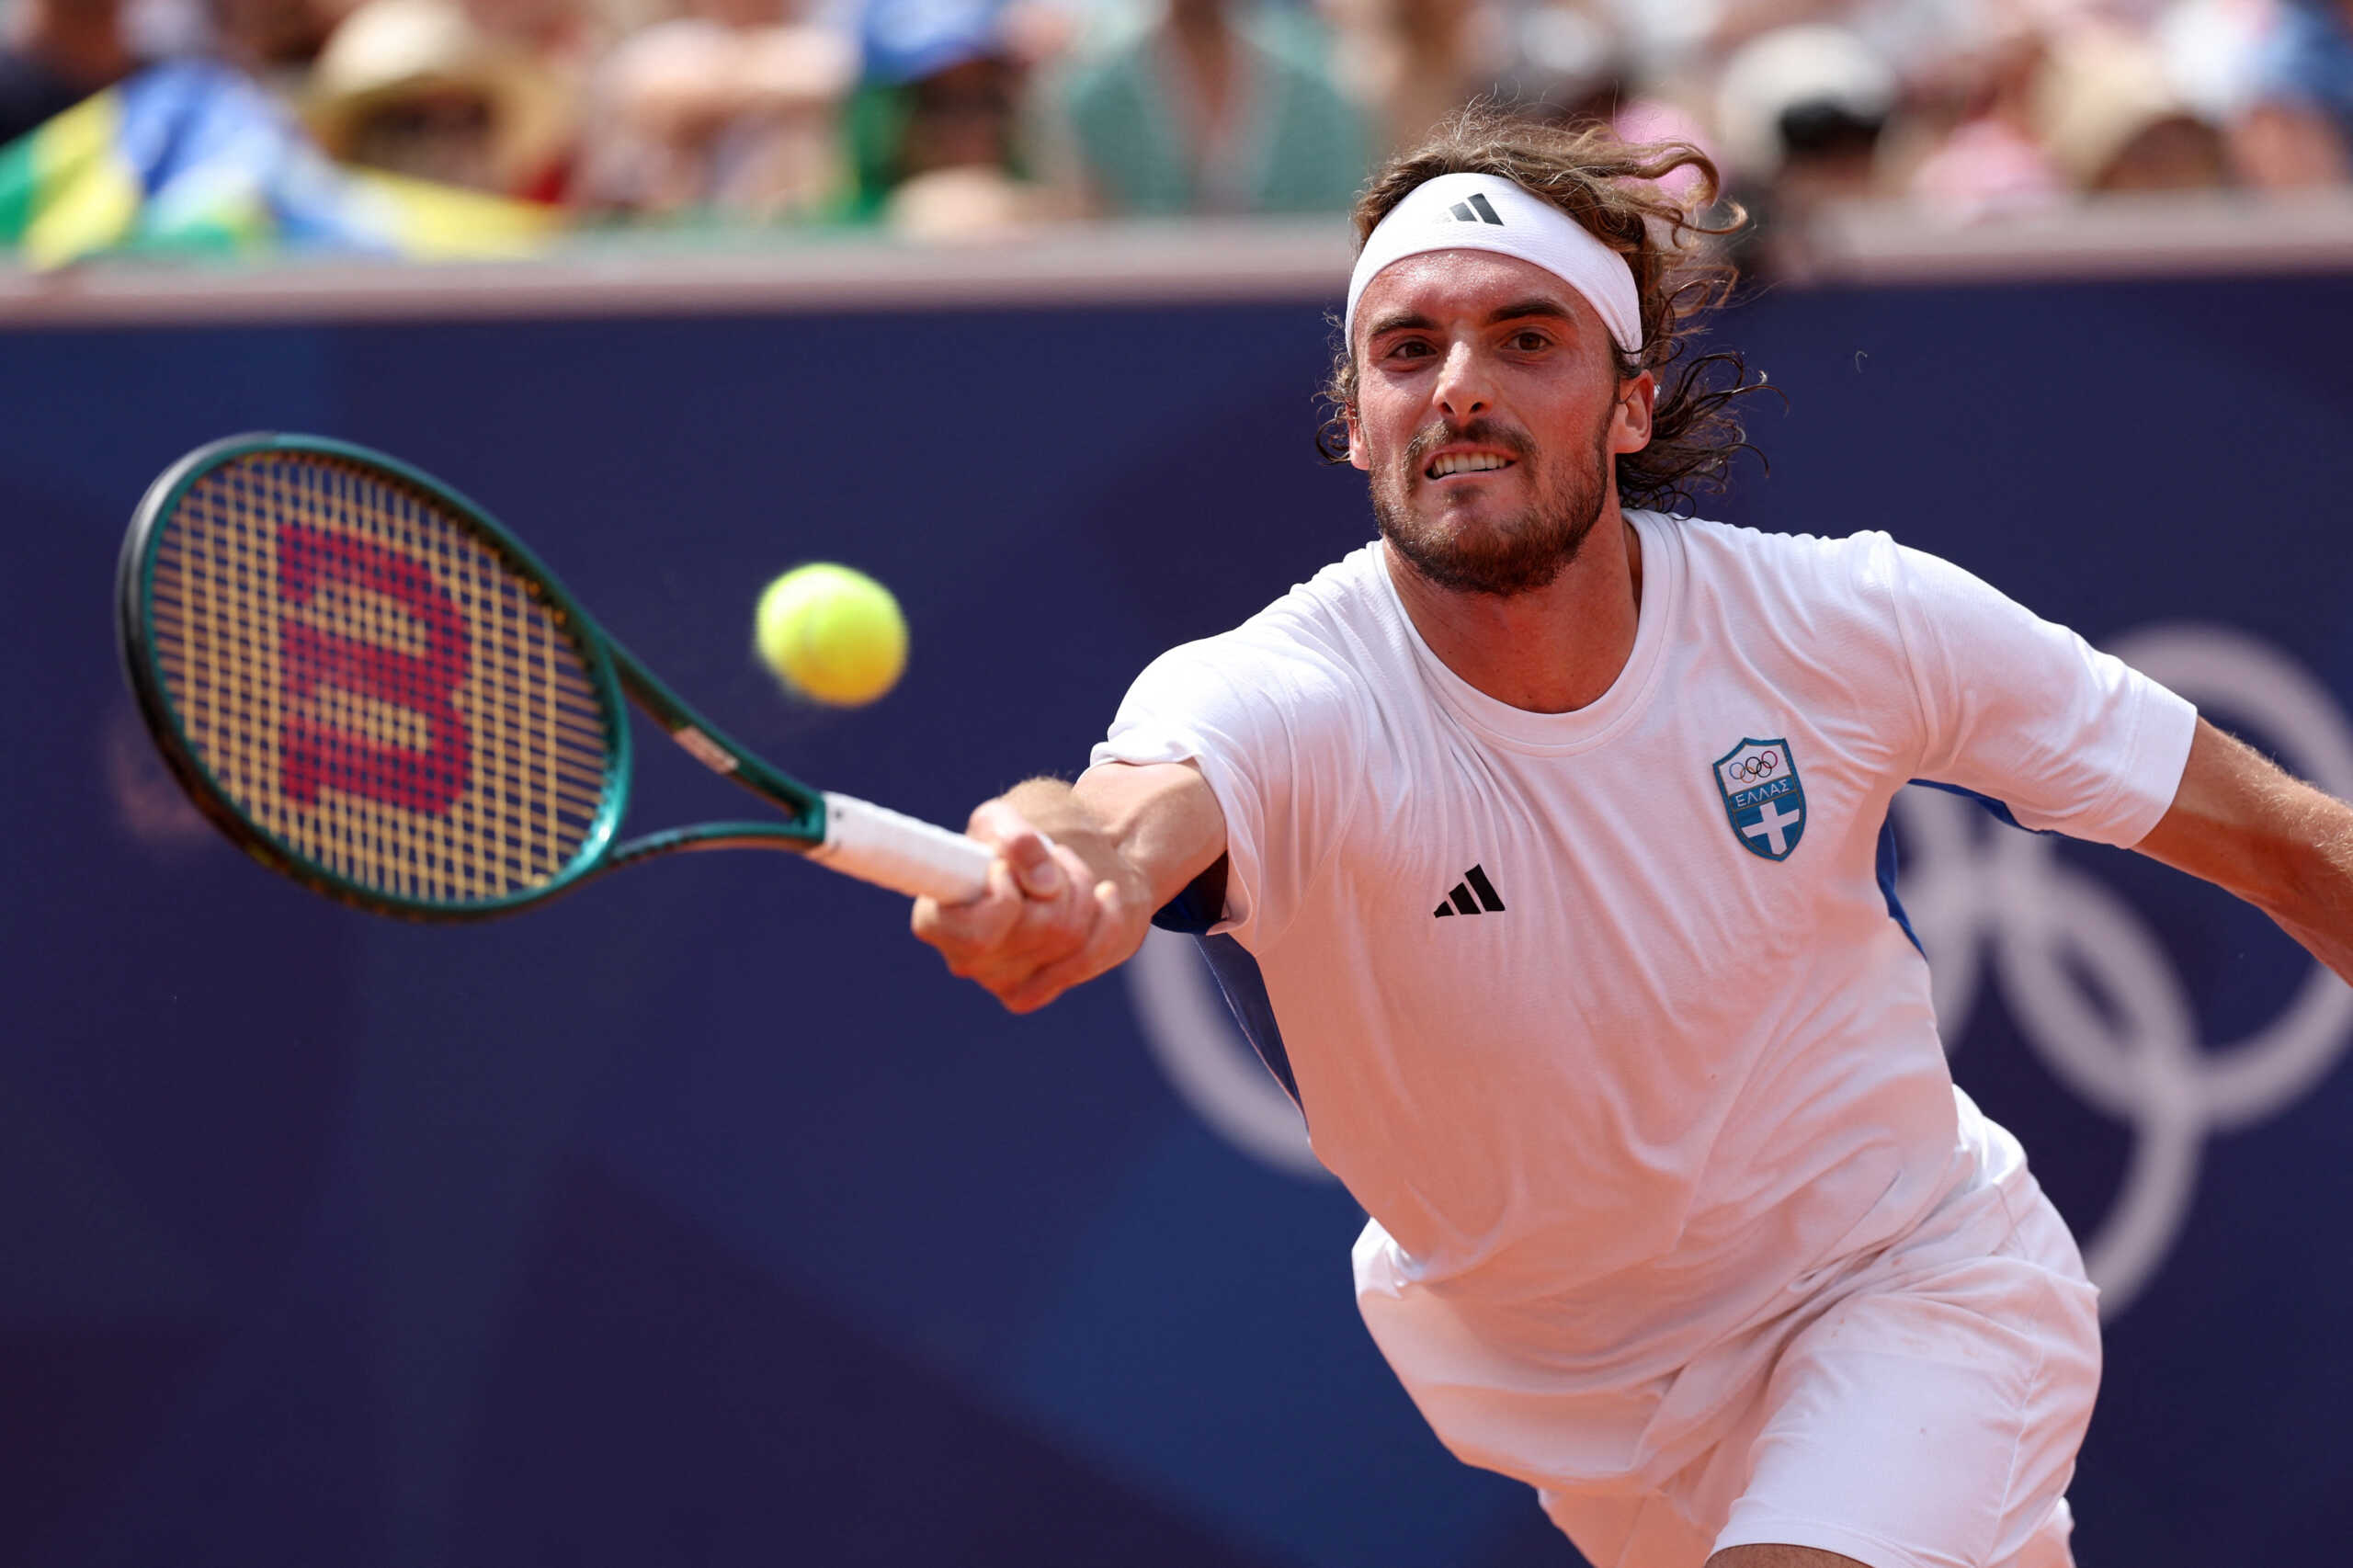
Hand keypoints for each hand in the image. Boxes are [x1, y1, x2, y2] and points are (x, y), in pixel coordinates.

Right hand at [910, 797, 1143, 1012]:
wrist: (1041, 868)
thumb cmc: (1007, 843)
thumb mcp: (1003, 819)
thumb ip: (1015, 838)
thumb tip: (1044, 886)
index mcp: (935, 918)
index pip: (975, 933)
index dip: (1003, 899)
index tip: (1004, 868)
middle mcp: (963, 959)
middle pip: (1037, 926)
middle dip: (1058, 879)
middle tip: (1049, 858)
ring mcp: (999, 983)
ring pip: (1066, 938)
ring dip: (1080, 889)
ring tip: (1065, 868)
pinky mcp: (1033, 992)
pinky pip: (1087, 958)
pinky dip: (1106, 919)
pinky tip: (1106, 894)